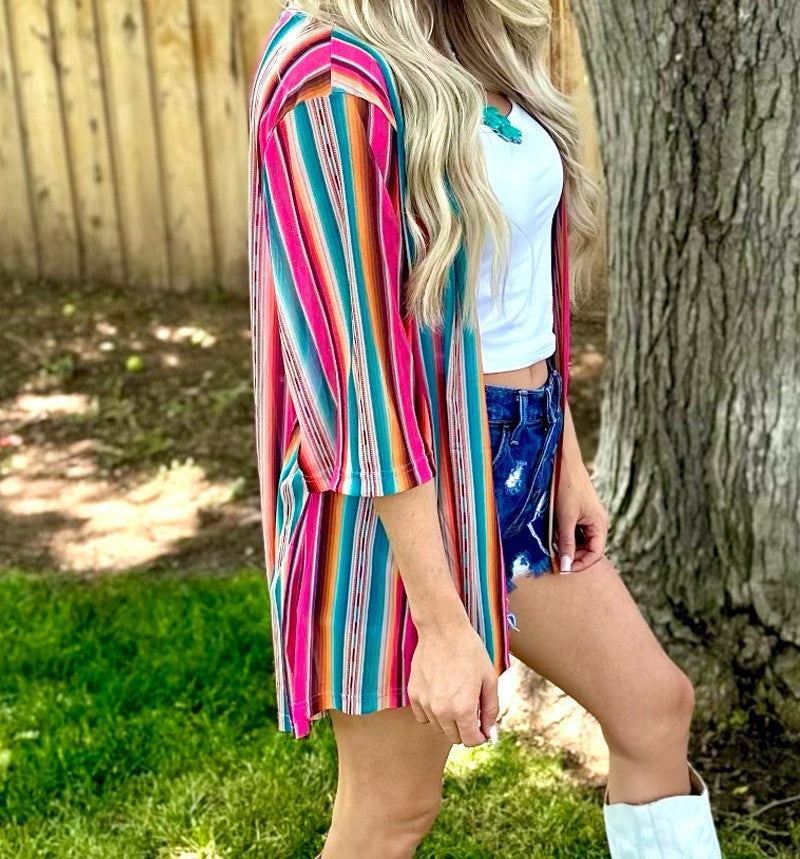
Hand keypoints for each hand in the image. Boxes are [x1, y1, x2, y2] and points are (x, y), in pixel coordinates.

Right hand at [408, 616, 498, 746]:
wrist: (443, 630)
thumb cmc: (469, 651)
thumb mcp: (489, 679)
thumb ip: (491, 708)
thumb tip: (489, 729)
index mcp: (463, 709)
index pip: (470, 741)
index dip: (479, 737)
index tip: (482, 729)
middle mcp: (442, 710)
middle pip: (453, 737)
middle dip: (465, 729)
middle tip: (471, 711)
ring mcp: (425, 703)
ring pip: (438, 727)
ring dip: (448, 721)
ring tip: (454, 698)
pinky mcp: (413, 694)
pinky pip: (422, 716)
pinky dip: (432, 712)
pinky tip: (439, 695)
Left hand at [553, 457, 608, 572]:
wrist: (564, 463)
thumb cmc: (567, 488)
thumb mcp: (565, 519)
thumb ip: (567, 543)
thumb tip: (567, 566)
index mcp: (600, 525)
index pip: (595, 554)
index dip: (580, 564)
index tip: (563, 569)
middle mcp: (598, 523)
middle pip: (588, 549)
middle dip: (572, 555)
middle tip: (554, 557)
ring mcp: (589, 518)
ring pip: (580, 541)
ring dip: (567, 545)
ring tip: (552, 544)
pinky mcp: (580, 513)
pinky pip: (575, 531)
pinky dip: (565, 535)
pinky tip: (554, 533)